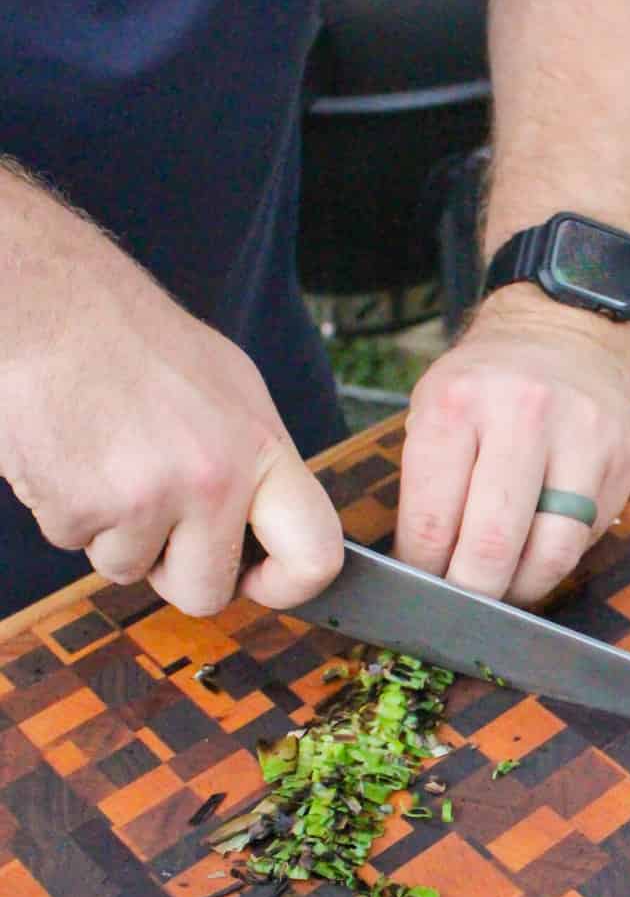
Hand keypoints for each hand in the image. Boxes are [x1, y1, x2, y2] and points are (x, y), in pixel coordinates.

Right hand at [0, 170, 342, 616]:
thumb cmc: (132, 339)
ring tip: (105, 458)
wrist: (48, 303)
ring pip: (129, 570)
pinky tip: (71, 452)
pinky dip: (67, 509)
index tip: (258, 581)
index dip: (287, 587)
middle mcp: (213, 478)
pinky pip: (75, 544)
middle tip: (154, 518)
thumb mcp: (227, 388)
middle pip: (207, 593)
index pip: (315, 554)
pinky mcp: (80, 508)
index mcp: (260, 447)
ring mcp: (146, 498)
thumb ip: (255, 466)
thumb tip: (271, 535)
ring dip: (112, 532)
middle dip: (174, 571)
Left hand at [395, 286, 629, 604]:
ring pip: (549, 554)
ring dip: (520, 589)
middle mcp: (522, 414)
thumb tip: (420, 571)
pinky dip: (555, 560)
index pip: (431, 521)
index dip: (423, 571)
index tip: (421, 584)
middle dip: (471, 593)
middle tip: (460, 603)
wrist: (562, 332)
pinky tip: (536, 552)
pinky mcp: (621, 457)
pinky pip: (585, 539)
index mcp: (457, 403)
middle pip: (492, 546)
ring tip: (502, 588)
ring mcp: (581, 435)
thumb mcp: (434, 408)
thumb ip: (426, 483)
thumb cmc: (485, 384)